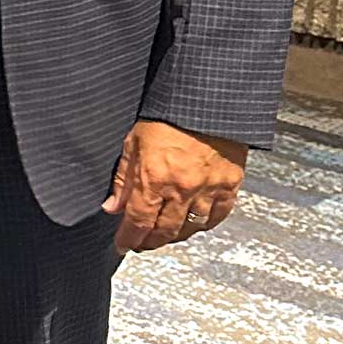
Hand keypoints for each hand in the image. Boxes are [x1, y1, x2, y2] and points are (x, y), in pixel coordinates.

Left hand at [104, 119, 247, 254]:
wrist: (209, 99)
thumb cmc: (168, 115)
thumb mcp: (134, 141)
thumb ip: (123, 178)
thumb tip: (112, 206)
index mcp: (154, 177)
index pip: (138, 221)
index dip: (128, 238)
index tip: (123, 244)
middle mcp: (182, 188)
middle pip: (164, 230)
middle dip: (149, 241)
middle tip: (141, 243)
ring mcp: (208, 188)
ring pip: (191, 228)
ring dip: (175, 235)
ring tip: (164, 235)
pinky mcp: (230, 184)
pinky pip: (218, 215)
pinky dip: (204, 224)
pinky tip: (194, 224)